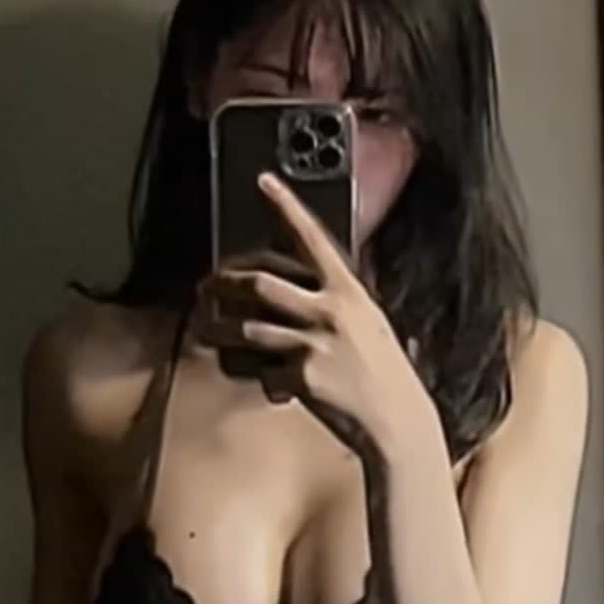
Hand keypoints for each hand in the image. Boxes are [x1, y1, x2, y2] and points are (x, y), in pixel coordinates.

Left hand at [192, 171, 435, 460]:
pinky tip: (269, 388)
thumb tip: (309, 287)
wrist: (397, 422)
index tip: (264, 182)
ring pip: (247, 330)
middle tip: (207, 287)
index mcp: (349, 292)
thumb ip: (339, 302)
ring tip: (206, 332)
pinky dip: (259, 380)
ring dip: (219, 332)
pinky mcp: (302, 378)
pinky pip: (262, 373)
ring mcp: (314, 344)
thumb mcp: (370, 324)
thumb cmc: (384, 374)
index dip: (287, 208)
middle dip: (225, 284)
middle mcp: (329, 311)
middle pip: (260, 284)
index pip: (312, 239)